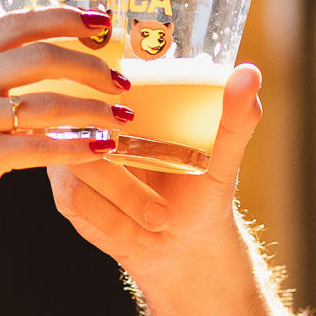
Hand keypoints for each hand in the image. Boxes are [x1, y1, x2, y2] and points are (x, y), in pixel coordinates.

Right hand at [0, 7, 130, 244]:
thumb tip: (34, 55)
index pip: (17, 23)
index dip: (64, 17)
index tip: (100, 20)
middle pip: (42, 56)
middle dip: (91, 65)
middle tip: (120, 80)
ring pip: (50, 102)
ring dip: (95, 109)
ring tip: (122, 118)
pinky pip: (43, 146)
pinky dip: (79, 146)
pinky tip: (103, 149)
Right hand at [48, 63, 262, 281]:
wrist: (184, 245)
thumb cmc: (204, 190)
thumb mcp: (223, 154)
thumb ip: (236, 115)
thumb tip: (249, 73)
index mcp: (135, 94)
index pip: (106, 71)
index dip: (111, 88)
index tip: (144, 132)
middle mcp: (97, 118)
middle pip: (85, 120)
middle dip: (125, 175)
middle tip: (164, 204)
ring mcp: (76, 151)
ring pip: (80, 163)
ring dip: (125, 198)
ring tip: (159, 219)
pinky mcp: (66, 187)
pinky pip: (74, 195)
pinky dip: (113, 218)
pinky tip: (139, 230)